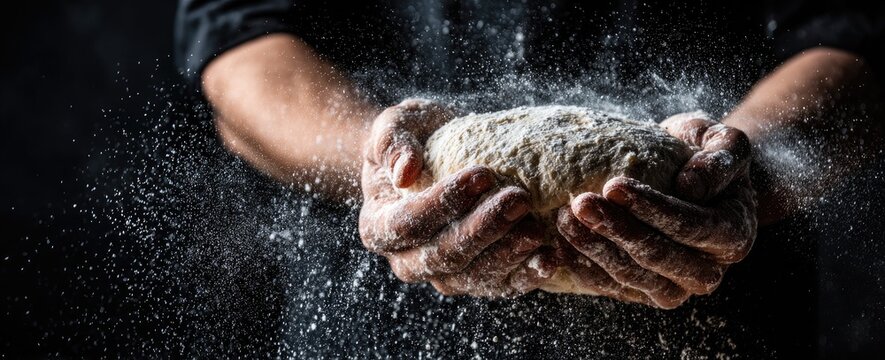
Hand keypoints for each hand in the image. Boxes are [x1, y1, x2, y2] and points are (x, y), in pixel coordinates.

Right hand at [358, 99, 550, 296]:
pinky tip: (551, 257)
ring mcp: (445, 276)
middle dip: (484, 229)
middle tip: (518, 199)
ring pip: (475, 276)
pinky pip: (502, 285)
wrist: (435, 156)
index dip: (444, 203)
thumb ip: (392, 143)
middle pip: (444, 255)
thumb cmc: (414, 136)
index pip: (409, 224)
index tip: (481, 174)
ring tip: (538, 229)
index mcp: (378, 228)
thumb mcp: (395, 126)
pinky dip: (527, 274)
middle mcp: (408, 261)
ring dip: (509, 254)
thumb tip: (404, 172)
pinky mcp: (480, 280)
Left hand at [555, 114, 756, 308]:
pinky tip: (558, 244)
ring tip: (564, 218)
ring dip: (594, 250)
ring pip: (632, 278)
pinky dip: (583, 267)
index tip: (613, 185)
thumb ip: (720, 159)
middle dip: (616, 230)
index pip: (690, 227)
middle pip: (658, 258)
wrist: (690, 180)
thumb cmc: (705, 153)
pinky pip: (611, 287)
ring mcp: (673, 286)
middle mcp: (707, 271)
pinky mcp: (642, 291)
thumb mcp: (724, 142)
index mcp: (733, 236)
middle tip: (579, 203)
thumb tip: (690, 187)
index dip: (651, 208)